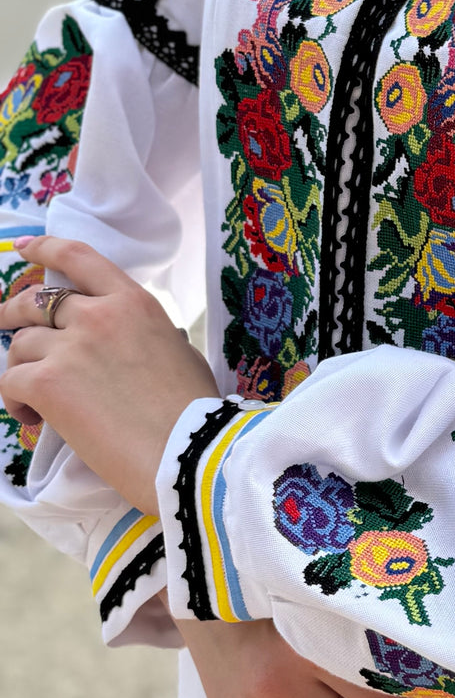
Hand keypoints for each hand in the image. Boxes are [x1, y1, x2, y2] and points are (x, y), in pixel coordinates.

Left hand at [0, 236, 218, 513]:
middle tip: (5, 326)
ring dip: (21, 369)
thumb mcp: (177, 351)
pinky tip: (34, 419)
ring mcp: (70, 346)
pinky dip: (15, 402)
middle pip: (35, 300)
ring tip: (35, 399)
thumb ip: (142, 335)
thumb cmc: (193, 409)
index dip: (44, 248)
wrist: (186, 449)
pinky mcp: (47, 382)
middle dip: (12, 313)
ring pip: (19, 345)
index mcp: (133, 302)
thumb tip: (128, 345)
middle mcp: (98, 314)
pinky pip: (10, 382)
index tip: (24, 248)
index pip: (78, 257)